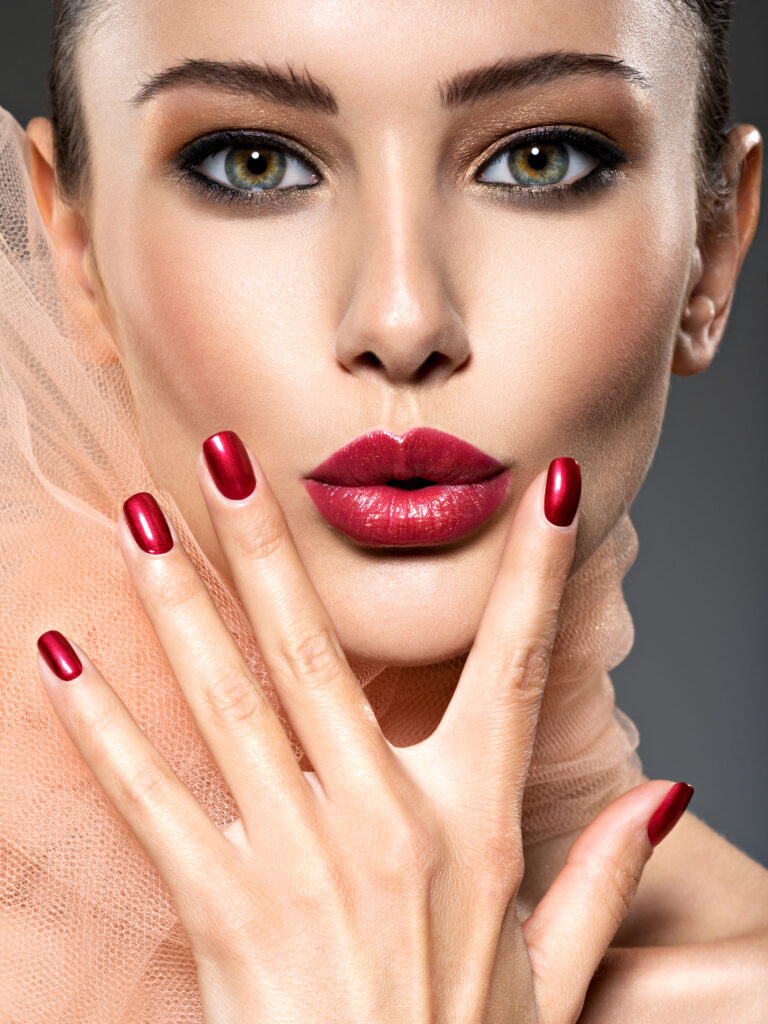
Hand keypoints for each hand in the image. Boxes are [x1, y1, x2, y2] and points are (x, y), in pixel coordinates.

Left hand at [36, 433, 686, 1022]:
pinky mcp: (225, 914)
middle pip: (323, 654)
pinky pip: (153, 802)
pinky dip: (103, 727)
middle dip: (273, 545)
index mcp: (476, 829)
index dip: (540, 574)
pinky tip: (59, 660)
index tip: (549, 487)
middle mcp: (386, 826)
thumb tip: (668, 794)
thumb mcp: (554, 973)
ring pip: (231, 702)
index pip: (516, 669)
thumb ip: (605, 877)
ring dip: (181, 603)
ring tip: (143, 518)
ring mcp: (300, 864)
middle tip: (232, 455)